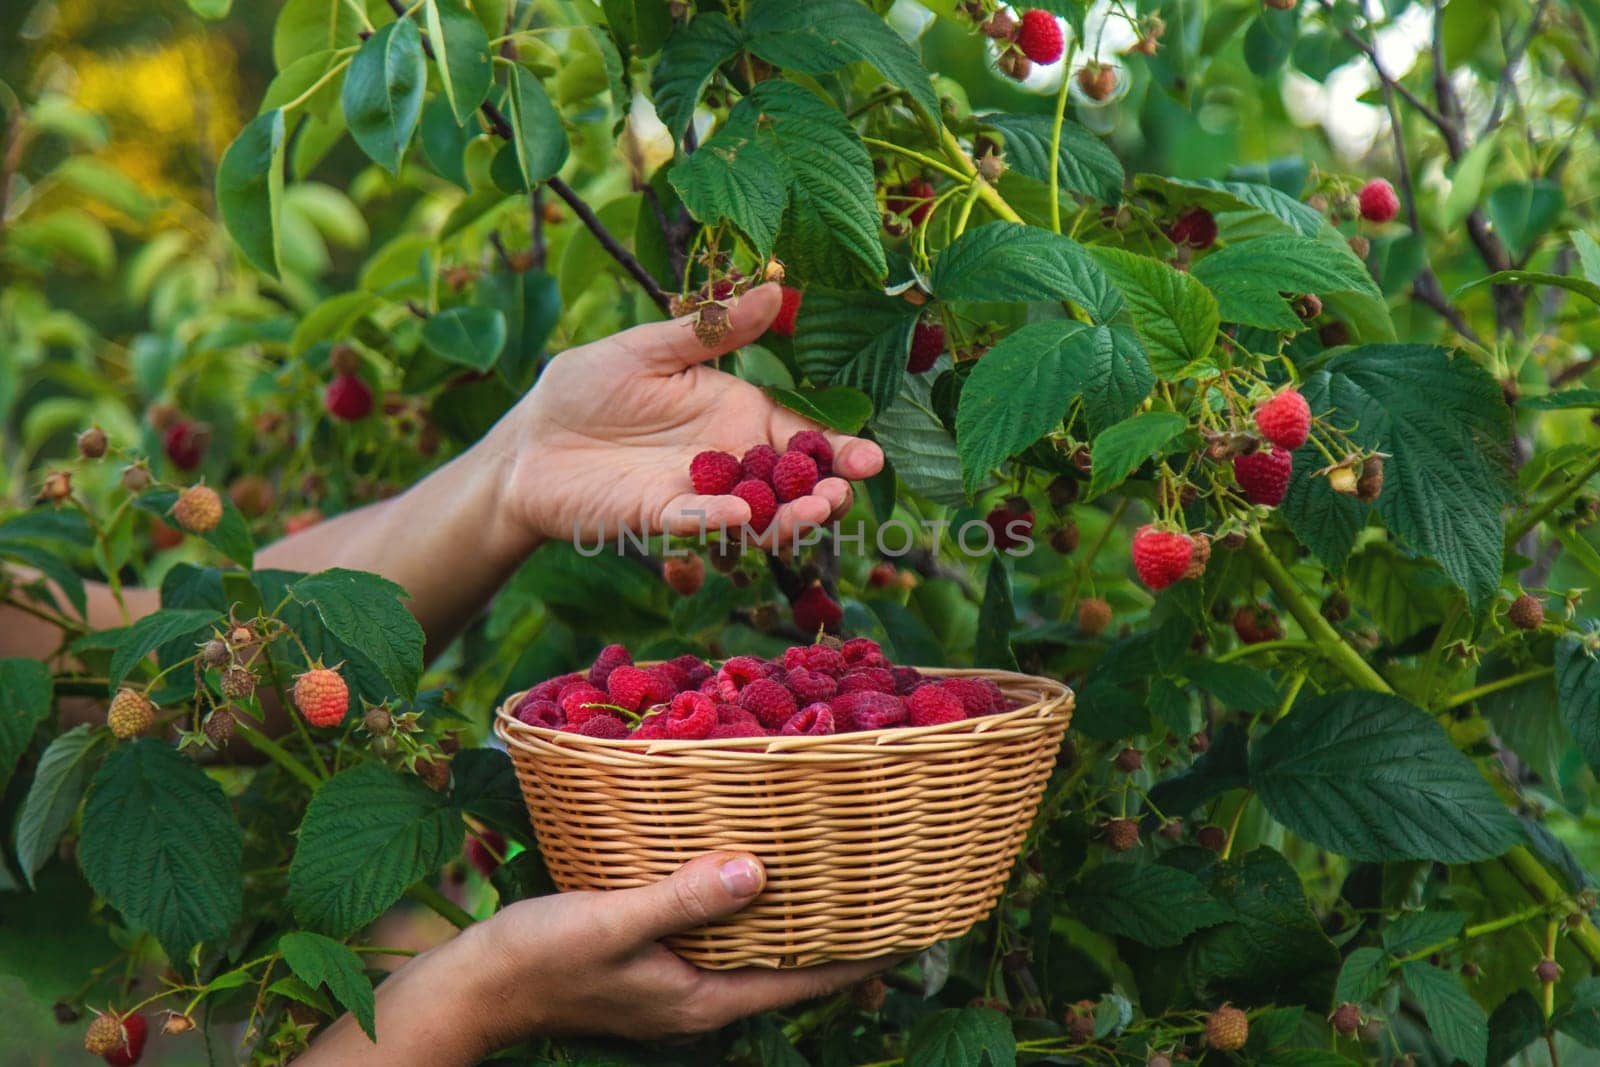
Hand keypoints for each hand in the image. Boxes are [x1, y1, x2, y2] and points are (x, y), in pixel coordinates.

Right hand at [300, 854, 898, 1063]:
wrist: (469, 989)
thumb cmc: (537, 957)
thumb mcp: (611, 920)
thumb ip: (682, 896)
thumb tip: (758, 870)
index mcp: (703, 1000)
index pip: (806, 983)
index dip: (865, 956)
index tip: (920, 925)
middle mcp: (700, 998)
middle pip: (792, 969)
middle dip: (843, 933)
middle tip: (894, 887)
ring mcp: (676, 983)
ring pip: (758, 950)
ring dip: (798, 917)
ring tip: (845, 875)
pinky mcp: (652, 962)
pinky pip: (721, 935)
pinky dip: (750, 908)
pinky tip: (755, 872)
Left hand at [491, 284, 884, 545]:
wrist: (528, 441)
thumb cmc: (586, 389)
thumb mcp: (650, 349)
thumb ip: (712, 330)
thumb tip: (776, 288)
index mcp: (735, 414)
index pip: (801, 434)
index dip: (839, 449)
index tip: (871, 459)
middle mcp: (726, 459)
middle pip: (791, 483)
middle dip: (826, 491)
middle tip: (845, 492)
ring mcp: (695, 493)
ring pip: (756, 515)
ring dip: (788, 517)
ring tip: (813, 510)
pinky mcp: (655, 516)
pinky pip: (694, 522)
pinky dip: (718, 523)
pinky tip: (739, 516)